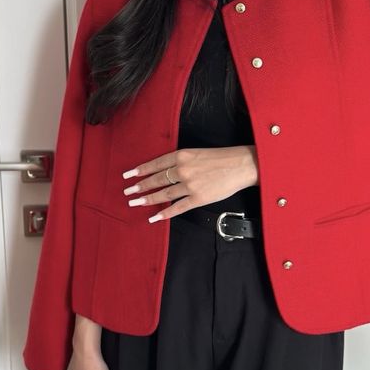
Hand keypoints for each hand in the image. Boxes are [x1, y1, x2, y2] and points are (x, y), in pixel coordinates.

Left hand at [121, 145, 258, 221]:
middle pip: (156, 180)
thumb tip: (167, 171)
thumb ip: (182, 161)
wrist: (241, 165)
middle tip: (128, 192)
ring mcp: (190, 185)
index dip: (140, 170)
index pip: (155, 164)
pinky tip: (154, 216)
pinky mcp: (198, 198)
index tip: (128, 175)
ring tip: (135, 202)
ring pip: (163, 194)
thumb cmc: (222, 158)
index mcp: (182, 155)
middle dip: (139, 186)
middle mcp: (182, 170)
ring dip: (147, 199)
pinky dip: (165, 212)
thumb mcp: (197, 153)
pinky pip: (178, 207)